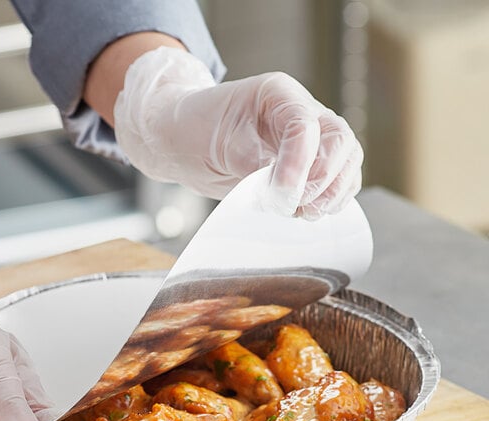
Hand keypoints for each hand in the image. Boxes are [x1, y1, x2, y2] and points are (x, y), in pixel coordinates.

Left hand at [114, 47, 362, 218]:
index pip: (305, 126)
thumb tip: (284, 190)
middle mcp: (301, 112)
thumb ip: (251, 162)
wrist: (187, 140)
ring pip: (347, 160)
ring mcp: (310, 138)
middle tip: (295, 206)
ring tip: (304, 213)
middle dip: (323, 180)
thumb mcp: (216, 143)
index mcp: (277, 95)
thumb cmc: (195, 130)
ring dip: (332, 192)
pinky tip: (310, 211)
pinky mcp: (310, 163)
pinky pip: (339, 179)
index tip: (283, 195)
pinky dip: (332, 198)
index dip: (299, 164)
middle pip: (340, 141)